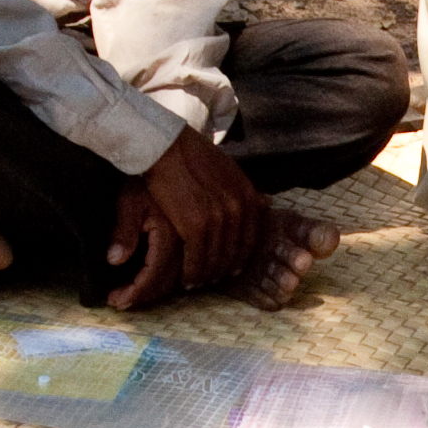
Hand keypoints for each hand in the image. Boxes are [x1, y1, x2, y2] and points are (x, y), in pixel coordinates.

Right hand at [104, 126, 268, 308]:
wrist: (165, 146)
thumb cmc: (190, 154)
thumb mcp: (228, 168)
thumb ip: (242, 191)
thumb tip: (263, 203)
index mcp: (246, 195)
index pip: (251, 237)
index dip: (241, 256)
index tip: (231, 267)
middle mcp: (237, 209)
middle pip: (235, 252)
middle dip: (223, 269)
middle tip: (212, 279)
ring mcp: (217, 219)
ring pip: (216, 259)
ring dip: (207, 275)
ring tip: (197, 282)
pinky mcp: (194, 226)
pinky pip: (197, 259)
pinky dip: (192, 272)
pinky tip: (186, 278)